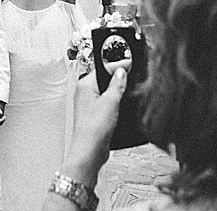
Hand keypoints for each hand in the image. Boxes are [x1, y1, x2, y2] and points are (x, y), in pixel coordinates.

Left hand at [62, 68, 127, 186]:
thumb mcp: (111, 101)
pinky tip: (121, 108)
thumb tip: (121, 72)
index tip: (130, 64)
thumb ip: (117, 84)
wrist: (89, 151)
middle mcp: (84, 93)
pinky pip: (106, 104)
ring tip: (126, 94)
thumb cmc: (93, 128)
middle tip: (131, 79)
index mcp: (85, 85)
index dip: (118, 66)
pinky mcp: (94, 116)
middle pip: (104, 80)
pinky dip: (114, 104)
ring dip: (116, 93)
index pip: (103, 69)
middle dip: (118, 80)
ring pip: (106, 93)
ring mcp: (89, 105)